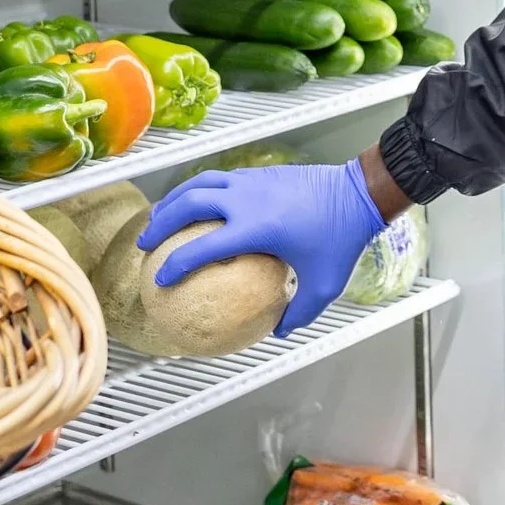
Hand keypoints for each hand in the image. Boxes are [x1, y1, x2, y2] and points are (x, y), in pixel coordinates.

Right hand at [138, 161, 387, 335]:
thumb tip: (278, 331)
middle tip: (146, 244)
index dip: (176, 265)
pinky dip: (197, 188)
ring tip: (158, 217)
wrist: (358, 193)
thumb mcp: (323, 286)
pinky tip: (195, 204)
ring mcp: (251, 181)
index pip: (202, 247)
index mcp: (256, 228)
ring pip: (198, 183)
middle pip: (188, 205)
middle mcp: (246, 199)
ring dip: (173, 199)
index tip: (160, 279)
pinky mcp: (258, 173)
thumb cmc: (342, 239)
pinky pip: (217, 177)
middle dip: (161, 223)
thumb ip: (298, 312)